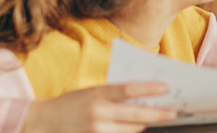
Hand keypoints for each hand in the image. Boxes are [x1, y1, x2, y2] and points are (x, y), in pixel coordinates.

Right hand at [23, 82, 176, 132]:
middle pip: (135, 115)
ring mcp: (96, 131)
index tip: (166, 87)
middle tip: (173, 112)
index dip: (149, 89)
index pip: (128, 89)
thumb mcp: (91, 92)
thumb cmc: (71, 104)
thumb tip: (143, 94)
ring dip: (144, 125)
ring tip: (156, 118)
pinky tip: (138, 128)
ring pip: (131, 131)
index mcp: (96, 95)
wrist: (42, 123)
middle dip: (158, 114)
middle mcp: (97, 114)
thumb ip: (114, 93)